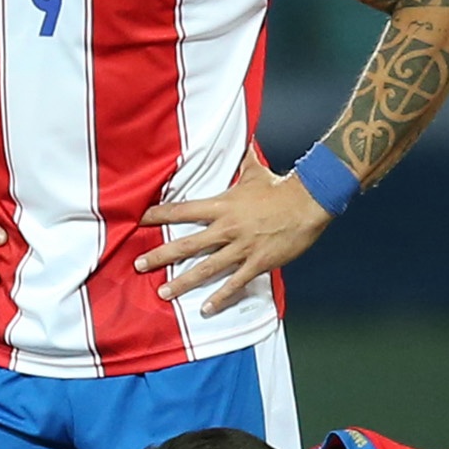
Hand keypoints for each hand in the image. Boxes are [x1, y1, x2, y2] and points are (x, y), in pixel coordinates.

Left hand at [137, 162, 332, 315]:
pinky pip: (235, 283)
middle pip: (186, 244)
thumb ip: (242, 159)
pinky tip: (206, 308)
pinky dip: (220, 297)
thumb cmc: (281, 187)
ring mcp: (241, 248)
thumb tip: (241, 140)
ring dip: (182, 282)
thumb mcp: (255, 171)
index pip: (182, 210)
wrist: (308, 202)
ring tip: (164, 292)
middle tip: (140, 265)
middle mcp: (227, 228)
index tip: (142, 220)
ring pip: (205, 268)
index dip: (160, 215)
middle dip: (161, 256)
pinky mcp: (257, 262)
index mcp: (222, 205)